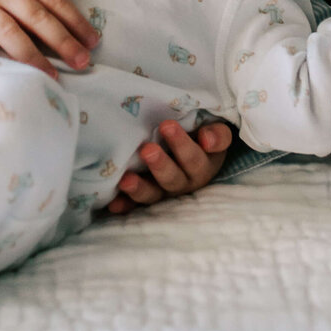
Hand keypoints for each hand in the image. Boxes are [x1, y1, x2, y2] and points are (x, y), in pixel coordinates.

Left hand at [105, 120, 232, 214]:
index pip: (194, 159)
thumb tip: (207, 140)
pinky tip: (113, 204)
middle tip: (147, 150)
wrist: (196, 149)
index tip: (166, 125)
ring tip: (125, 180)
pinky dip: (124, 205)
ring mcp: (164, 193)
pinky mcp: (147, 198)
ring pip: (153, 195)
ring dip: (139, 189)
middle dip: (159, 165)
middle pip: (172, 179)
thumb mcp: (217, 132)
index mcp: (203, 168)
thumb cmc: (203, 135)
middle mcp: (183, 184)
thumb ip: (218, 135)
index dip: (181, 145)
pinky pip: (135, 206)